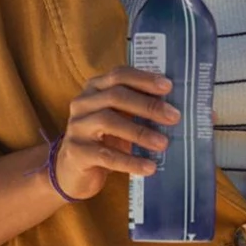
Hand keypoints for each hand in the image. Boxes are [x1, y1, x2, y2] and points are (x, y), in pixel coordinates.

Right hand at [52, 66, 179, 199]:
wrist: (72, 170)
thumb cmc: (103, 140)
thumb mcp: (117, 119)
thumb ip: (136, 108)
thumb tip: (172, 107)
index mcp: (94, 90)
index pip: (118, 75)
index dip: (143, 79)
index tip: (168, 86)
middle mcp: (82, 104)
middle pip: (115, 96)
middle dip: (147, 105)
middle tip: (174, 117)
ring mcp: (77, 128)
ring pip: (108, 122)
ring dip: (140, 132)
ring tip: (163, 143)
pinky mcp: (77, 152)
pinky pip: (106, 156)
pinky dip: (131, 161)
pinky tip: (149, 167)